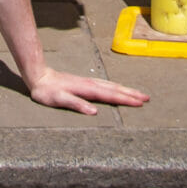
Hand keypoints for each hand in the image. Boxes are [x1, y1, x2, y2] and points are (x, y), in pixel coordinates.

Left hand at [26, 66, 149, 114]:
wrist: (39, 76)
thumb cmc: (47, 91)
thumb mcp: (59, 100)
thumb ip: (76, 104)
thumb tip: (94, 111)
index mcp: (87, 89)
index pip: (110, 95)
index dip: (126, 99)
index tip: (140, 102)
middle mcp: (91, 84)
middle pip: (115, 89)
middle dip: (131, 94)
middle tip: (147, 98)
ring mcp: (89, 82)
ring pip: (112, 86)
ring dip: (126, 90)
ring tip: (138, 94)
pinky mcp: (86, 82)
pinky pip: (106, 85)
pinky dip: (116, 87)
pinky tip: (118, 89)